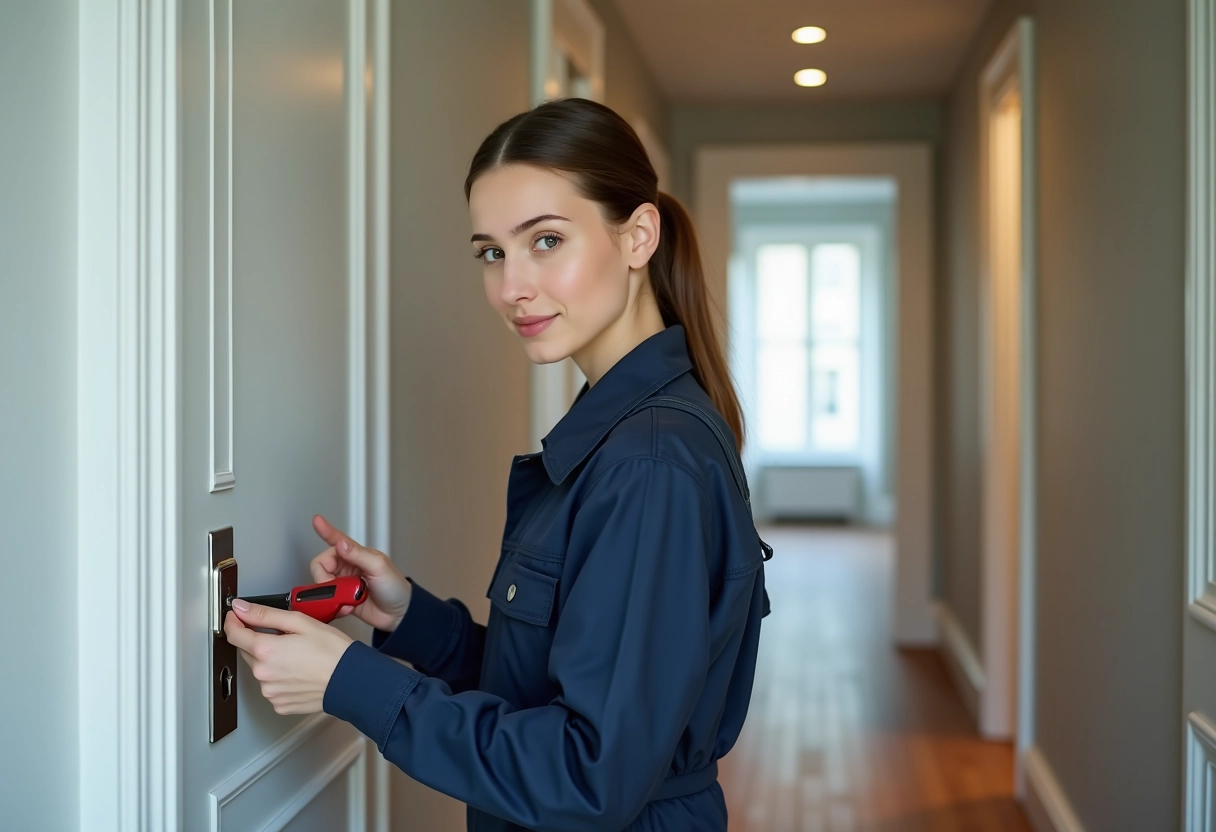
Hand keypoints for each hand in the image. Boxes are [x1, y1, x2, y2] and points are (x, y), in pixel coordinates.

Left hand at [223, 600, 353, 714]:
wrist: (351, 680)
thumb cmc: (332, 651)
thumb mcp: (300, 622)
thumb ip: (266, 614)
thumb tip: (241, 608)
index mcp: (265, 650)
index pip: (234, 634)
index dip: (234, 621)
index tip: (237, 615)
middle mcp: (263, 674)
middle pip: (247, 651)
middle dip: (257, 641)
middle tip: (284, 636)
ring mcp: (270, 692)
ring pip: (260, 670)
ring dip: (270, 661)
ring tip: (297, 657)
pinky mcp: (279, 704)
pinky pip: (271, 687)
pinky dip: (279, 678)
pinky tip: (298, 672)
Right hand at [309, 514, 411, 631]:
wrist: (399, 614)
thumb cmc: (395, 587)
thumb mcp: (379, 567)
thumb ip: (359, 555)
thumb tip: (341, 544)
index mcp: (356, 554)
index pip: (337, 540)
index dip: (325, 531)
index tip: (316, 520)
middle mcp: (347, 567)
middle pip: (321, 566)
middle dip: (324, 578)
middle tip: (337, 588)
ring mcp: (343, 584)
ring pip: (321, 584)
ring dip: (330, 594)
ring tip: (346, 600)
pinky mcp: (341, 599)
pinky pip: (326, 601)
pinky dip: (332, 605)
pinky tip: (346, 608)